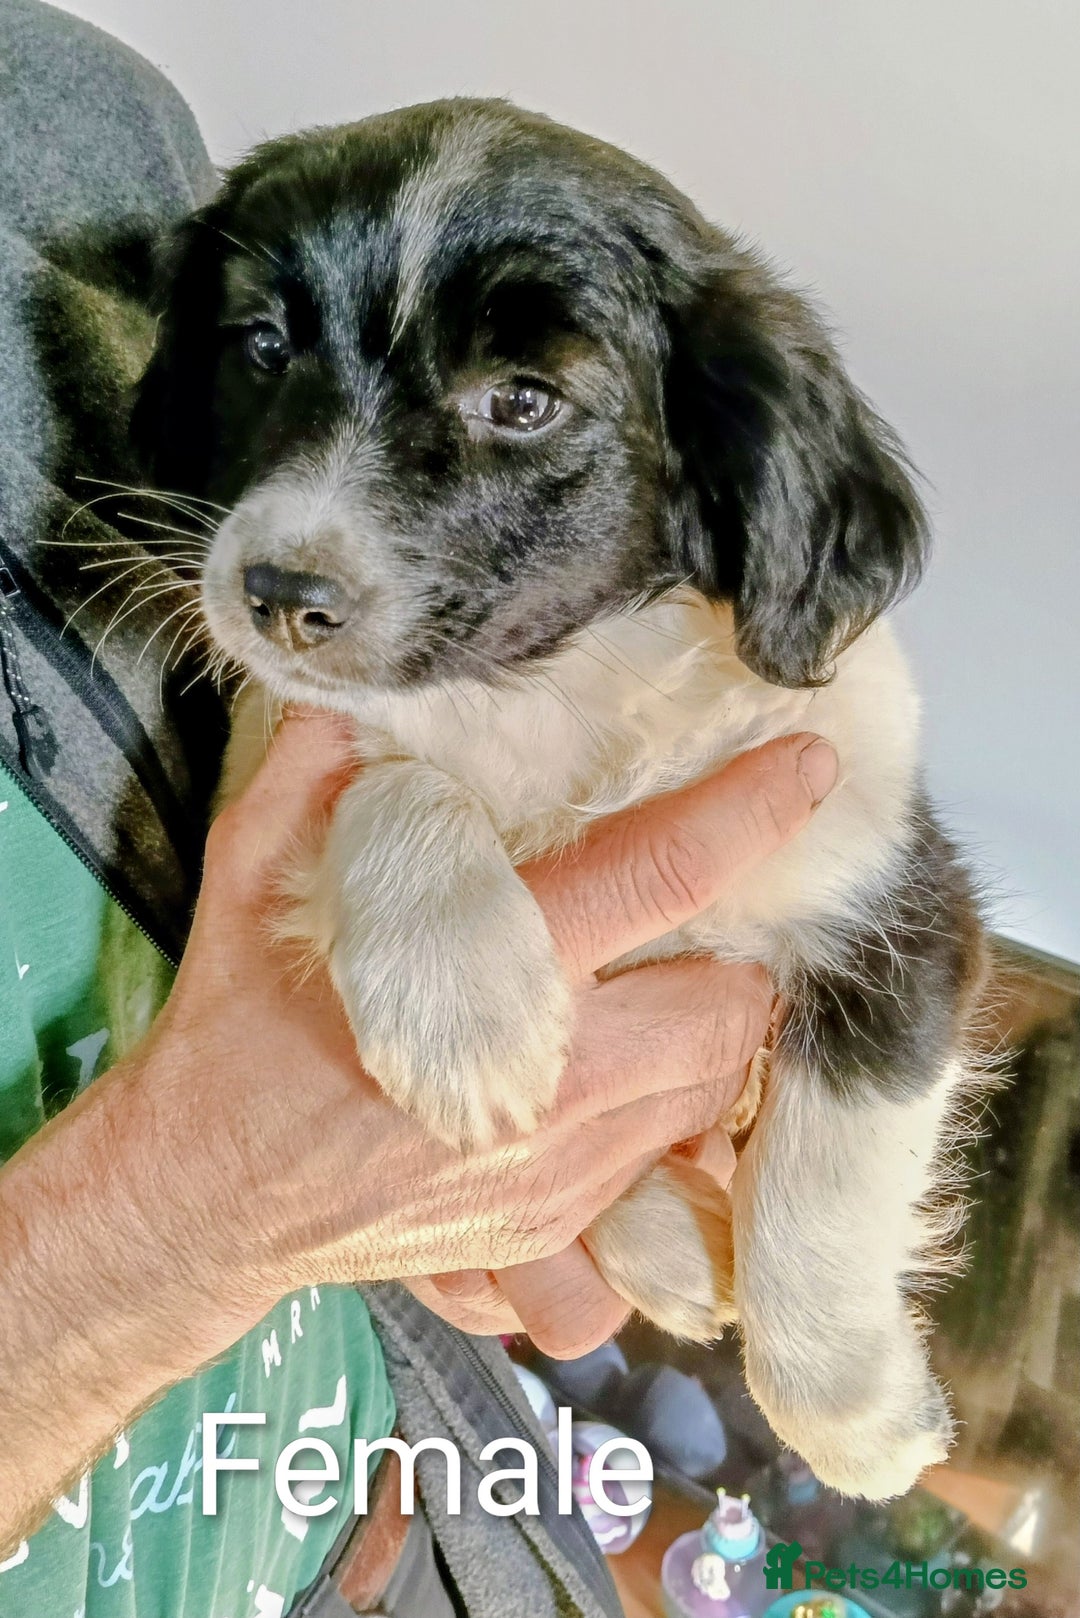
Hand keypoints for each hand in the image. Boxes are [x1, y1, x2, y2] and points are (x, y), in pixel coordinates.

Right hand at [159, 712, 833, 1347]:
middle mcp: (544, 1081)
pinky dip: (671, 1109)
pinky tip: (619, 1074)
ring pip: (713, 1091)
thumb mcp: (250, 874)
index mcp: (482, 974)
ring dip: (714, 1032)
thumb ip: (318, 769)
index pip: (658, 875)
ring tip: (669, 985)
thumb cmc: (237, 1031)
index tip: (808, 766)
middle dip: (743, 954)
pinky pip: (666, 1160)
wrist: (207, 1200)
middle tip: (714, 914)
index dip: (748, 812)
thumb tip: (370, 682)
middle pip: (729, 1006)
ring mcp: (556, 1169)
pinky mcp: (554, 1226)